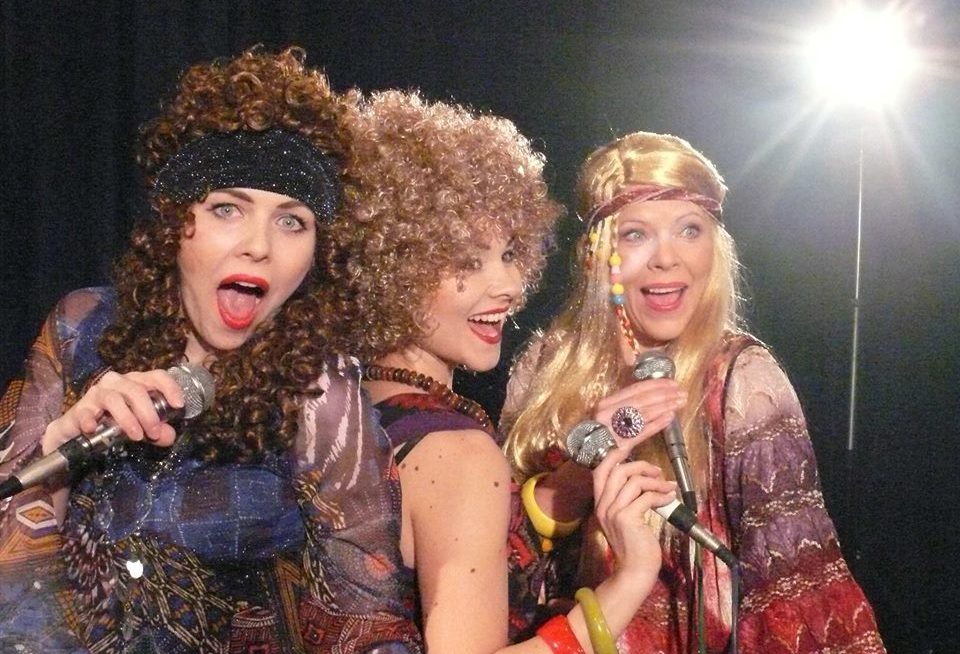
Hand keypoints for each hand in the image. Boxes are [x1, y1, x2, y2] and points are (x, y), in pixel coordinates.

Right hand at [41, 369, 185, 454]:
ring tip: (136, 436)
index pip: (156, 376)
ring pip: (114, 398)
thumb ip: (157, 432)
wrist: (79, 430)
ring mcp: (98, 392)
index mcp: (137, 383)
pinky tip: (94, 429)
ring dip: (127, 418)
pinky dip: (91, 419)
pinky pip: (86, 411)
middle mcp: (118, 382)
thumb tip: (169, 436)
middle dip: (148, 413)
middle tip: (154, 433)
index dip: (169, 387)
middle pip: (136, 390)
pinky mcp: (81, 407)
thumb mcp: (141, 428)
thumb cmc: (115, 423)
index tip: (179, 405)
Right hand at [592, 377, 684, 449]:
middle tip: (681, 393)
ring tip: (679, 403)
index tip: (672, 383)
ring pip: (644, 413)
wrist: (586, 454)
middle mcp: (609, 413)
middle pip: (642, 400)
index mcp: (607, 402)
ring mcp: (613, 428)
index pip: (635, 389)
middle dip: (665, 394)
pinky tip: (669, 418)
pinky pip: (642, 431)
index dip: (656, 384)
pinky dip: (657, 424)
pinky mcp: (620, 443)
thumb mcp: (609, 415)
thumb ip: (626, 405)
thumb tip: (652, 395)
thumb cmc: (600, 434)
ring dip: (665, 407)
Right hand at [592, 444, 675, 576]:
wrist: (635, 571)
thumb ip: (626, 499)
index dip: (614, 456)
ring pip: (634, 481)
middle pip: (617, 470)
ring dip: (655, 481)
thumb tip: (642, 479)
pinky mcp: (627, 518)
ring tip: (668, 487)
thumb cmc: (634, 545)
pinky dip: (660, 495)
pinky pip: (646, 497)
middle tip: (657, 471)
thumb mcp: (624, 519)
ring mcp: (613, 512)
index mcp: (600, 503)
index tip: (630, 449)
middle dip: (640, 465)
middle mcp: (603, 505)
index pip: (600, 470)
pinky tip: (669, 498)